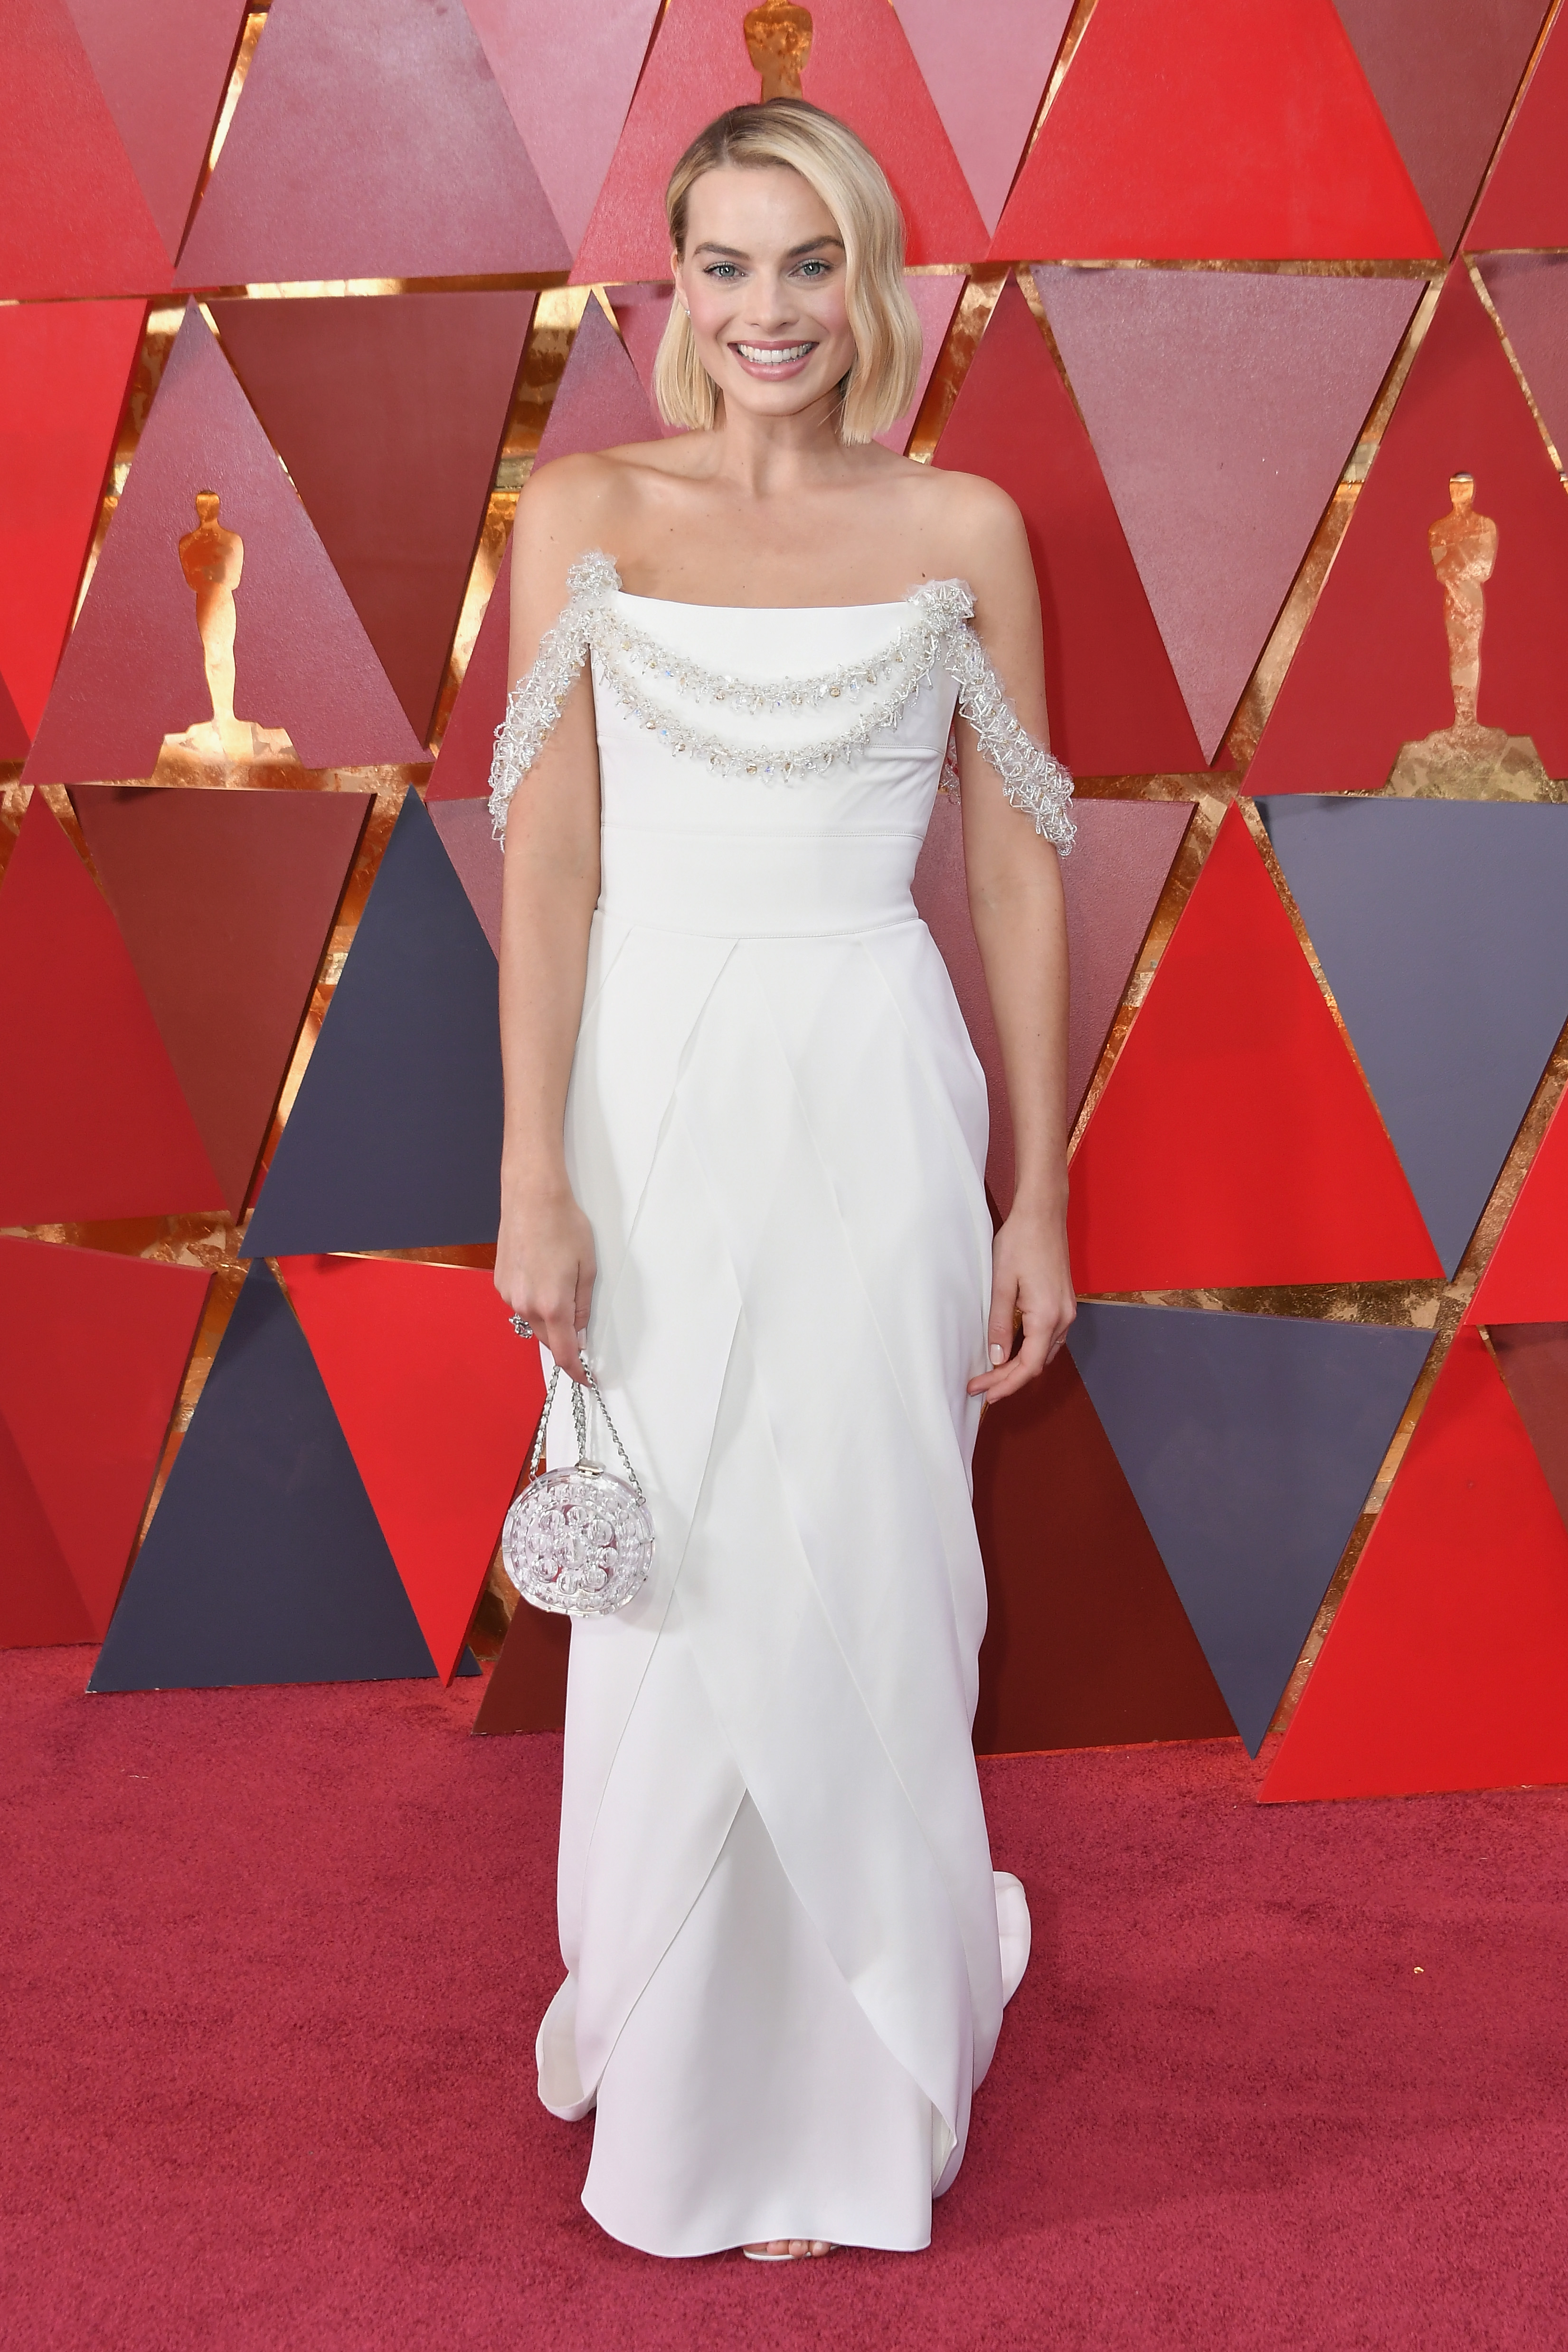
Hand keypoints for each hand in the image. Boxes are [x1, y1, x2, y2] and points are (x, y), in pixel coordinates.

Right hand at [495, 1179, 596, 1383]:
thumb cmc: (564, 1225)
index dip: (577, 1370)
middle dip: (564, 1342)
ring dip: (547, 1320)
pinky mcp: (500, 1284)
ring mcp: (509, 1295)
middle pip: (547, 1340)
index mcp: (553, 1304)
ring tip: (560, 1290)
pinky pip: (520, 1305)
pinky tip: (542, 1279)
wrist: (532, 1197)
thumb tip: (581, 1332)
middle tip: (580, 1333)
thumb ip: (583, 1306)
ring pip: (532, 1323)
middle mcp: (526, 1305)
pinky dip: (533, 1303)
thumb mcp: (587, 1267)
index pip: (564, 1352)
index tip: (586, 1379)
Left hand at [967, 1197, 1074, 1403]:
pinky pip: (1049, 1337)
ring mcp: (1067, 1310)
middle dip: (1009, 1379)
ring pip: (1044, 1352)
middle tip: (981, 1387)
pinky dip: (1030, 1350)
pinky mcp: (1064, 1302)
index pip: (1028, 1366)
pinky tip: (1011, 1350)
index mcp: (1047, 1316)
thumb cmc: (1020, 1242)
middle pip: (1037, 1363)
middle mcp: (1063, 1318)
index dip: (1006, 1383)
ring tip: (992, 1374)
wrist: (1043, 1214)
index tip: (984, 1393)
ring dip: (1020, 1366)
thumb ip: (999, 1324)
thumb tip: (997, 1358)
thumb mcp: (1001, 1284)